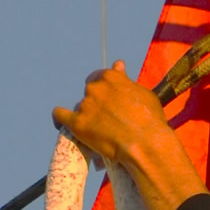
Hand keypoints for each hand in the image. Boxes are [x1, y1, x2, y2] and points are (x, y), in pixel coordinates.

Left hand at [53, 62, 206, 209]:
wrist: (146, 144)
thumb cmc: (150, 120)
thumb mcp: (143, 94)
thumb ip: (126, 80)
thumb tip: (118, 64)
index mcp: (110, 77)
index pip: (98, 77)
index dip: (103, 89)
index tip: (107, 99)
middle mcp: (95, 88)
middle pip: (89, 93)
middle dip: (96, 104)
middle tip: (107, 120)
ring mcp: (85, 105)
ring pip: (79, 107)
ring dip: (86, 116)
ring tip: (98, 133)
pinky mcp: (77, 123)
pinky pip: (59, 116)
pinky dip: (59, 119)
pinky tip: (62, 124)